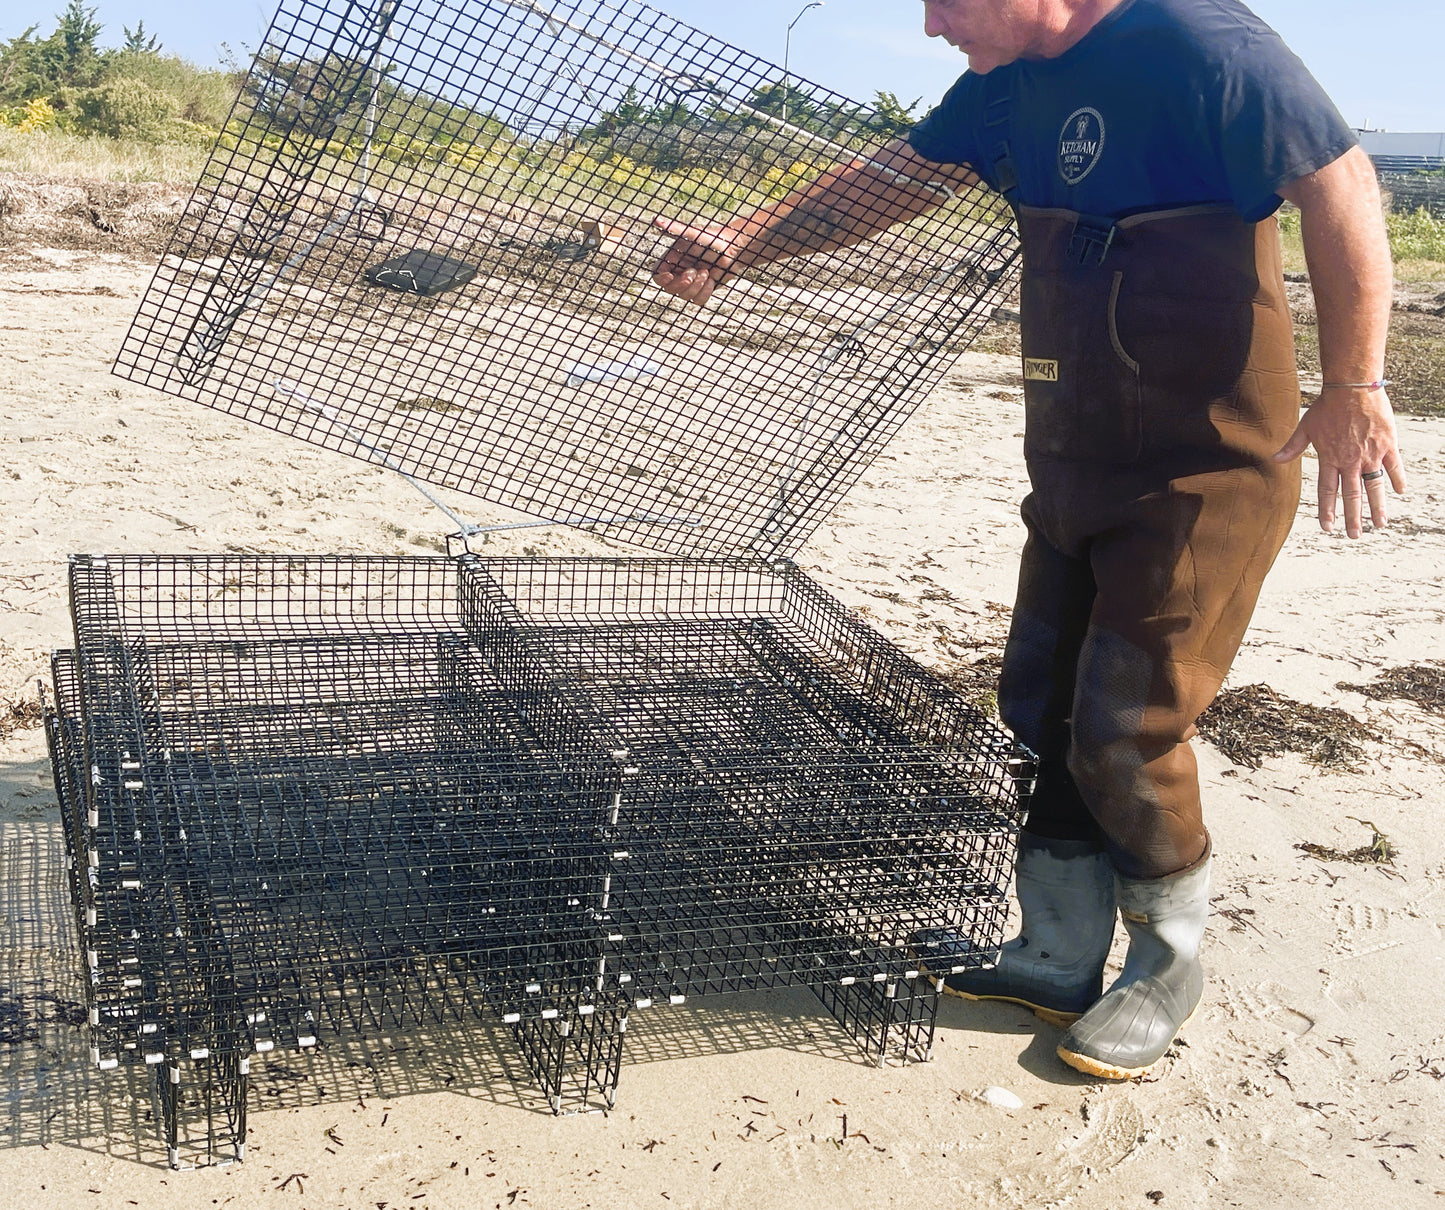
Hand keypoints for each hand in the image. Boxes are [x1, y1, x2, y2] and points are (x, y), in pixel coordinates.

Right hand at [650, 215, 744, 304]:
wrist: (733, 248)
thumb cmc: (711, 238)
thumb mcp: (692, 233)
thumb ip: (674, 229)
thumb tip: (655, 220)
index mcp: (672, 260)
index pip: (658, 276)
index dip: (661, 279)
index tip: (670, 275)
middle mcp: (679, 272)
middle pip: (670, 289)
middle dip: (682, 283)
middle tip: (694, 271)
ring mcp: (690, 283)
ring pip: (685, 296)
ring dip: (697, 286)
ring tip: (706, 272)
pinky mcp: (702, 290)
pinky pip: (698, 301)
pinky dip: (705, 292)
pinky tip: (712, 280)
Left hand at [1272, 385, 1406, 536]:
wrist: (1352, 388)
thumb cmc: (1327, 406)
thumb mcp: (1306, 427)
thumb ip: (1293, 447)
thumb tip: (1275, 459)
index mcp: (1330, 459)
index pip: (1328, 491)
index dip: (1328, 510)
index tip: (1328, 527)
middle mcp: (1350, 460)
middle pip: (1352, 495)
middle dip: (1353, 518)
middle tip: (1354, 536)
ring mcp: (1371, 454)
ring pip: (1374, 487)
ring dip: (1377, 507)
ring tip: (1379, 524)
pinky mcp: (1388, 444)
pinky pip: (1394, 466)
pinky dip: (1398, 479)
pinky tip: (1400, 492)